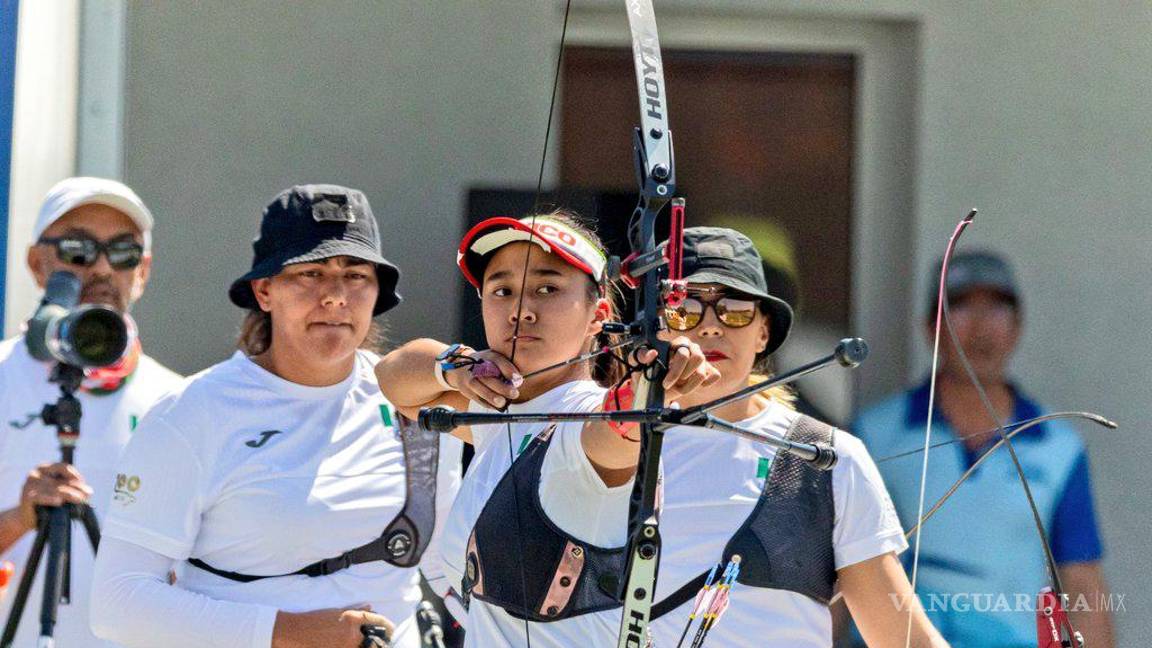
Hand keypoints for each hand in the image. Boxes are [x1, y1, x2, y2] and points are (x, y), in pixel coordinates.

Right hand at [18, 463, 91, 529]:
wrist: (28, 518)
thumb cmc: (48, 503)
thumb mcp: (61, 492)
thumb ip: (73, 488)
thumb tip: (89, 492)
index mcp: (45, 468)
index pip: (64, 468)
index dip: (76, 477)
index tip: (85, 487)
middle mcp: (36, 473)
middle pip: (61, 480)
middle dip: (76, 489)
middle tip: (85, 497)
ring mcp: (30, 484)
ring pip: (55, 489)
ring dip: (69, 495)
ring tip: (79, 500)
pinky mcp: (27, 497)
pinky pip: (41, 497)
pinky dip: (50, 499)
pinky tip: (58, 501)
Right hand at [272, 606, 393, 647]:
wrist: (294, 632)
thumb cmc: (314, 619)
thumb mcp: (336, 611)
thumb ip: (355, 611)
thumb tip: (370, 607)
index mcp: (351, 619)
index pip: (376, 621)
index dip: (386, 625)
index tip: (391, 629)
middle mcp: (350, 634)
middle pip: (374, 641)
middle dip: (381, 642)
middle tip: (385, 642)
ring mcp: (344, 647)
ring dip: (368, 647)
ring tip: (371, 646)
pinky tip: (357, 647)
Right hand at [445, 349, 522, 409]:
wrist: (460, 367)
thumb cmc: (484, 364)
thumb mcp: (495, 359)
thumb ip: (506, 367)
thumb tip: (518, 381)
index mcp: (487, 356)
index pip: (497, 360)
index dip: (508, 370)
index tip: (519, 380)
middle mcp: (476, 367)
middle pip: (488, 377)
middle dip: (502, 387)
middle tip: (514, 394)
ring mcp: (469, 379)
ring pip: (479, 389)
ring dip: (492, 397)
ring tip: (503, 402)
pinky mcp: (466, 390)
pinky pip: (477, 398)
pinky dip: (487, 403)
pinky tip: (496, 406)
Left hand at [635, 337, 720, 402]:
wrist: (654, 387)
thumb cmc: (647, 372)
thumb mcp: (638, 363)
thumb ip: (641, 356)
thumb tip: (652, 353)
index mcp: (676, 343)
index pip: (683, 353)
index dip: (675, 371)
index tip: (665, 383)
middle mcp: (690, 348)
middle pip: (698, 359)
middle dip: (684, 376)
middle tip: (673, 384)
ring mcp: (700, 360)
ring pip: (703, 372)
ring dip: (690, 385)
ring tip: (679, 388)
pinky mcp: (707, 370)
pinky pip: (714, 375)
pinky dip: (704, 383)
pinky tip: (691, 385)